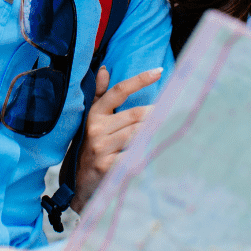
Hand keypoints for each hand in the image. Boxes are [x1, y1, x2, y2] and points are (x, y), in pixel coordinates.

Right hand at [70, 66, 161, 212]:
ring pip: (136, 133)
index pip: (119, 91)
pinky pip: (132, 156)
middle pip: (134, 114)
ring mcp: (101, 148)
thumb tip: (105, 69)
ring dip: (154, 130)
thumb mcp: (91, 118)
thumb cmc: (90, 145)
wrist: (77, 182)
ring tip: (170, 126)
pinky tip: (157, 149)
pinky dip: (145, 151)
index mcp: (95, 113)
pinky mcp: (107, 167)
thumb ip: (100, 94)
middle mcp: (97, 128)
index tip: (159, 71)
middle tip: (173, 108)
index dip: (139, 79)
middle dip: (156, 112)